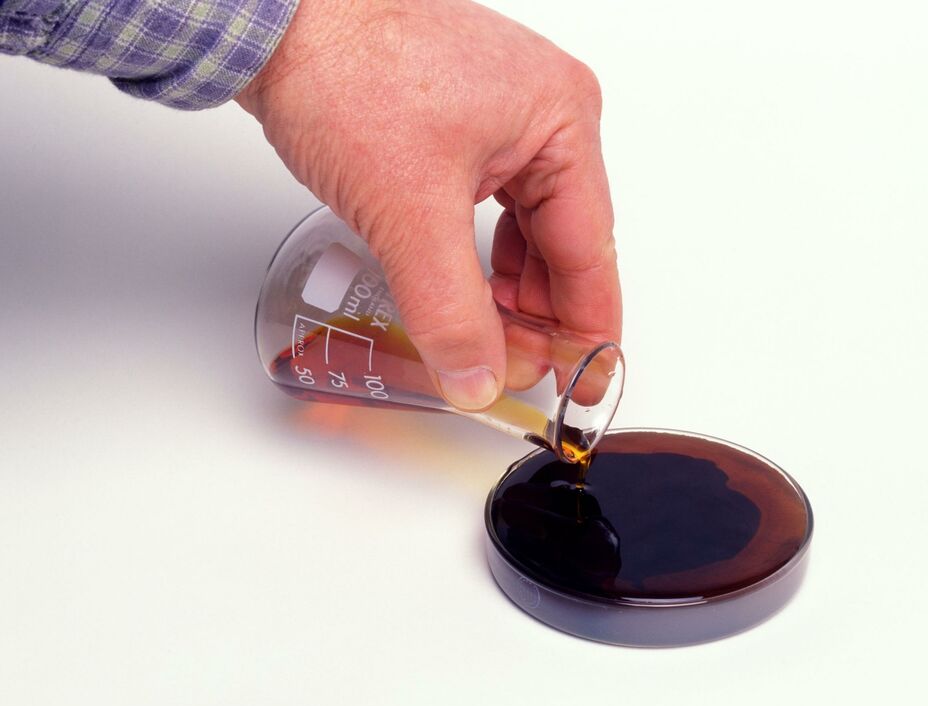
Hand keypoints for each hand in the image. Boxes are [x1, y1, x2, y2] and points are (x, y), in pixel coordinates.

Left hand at [236, 0, 621, 410]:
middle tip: (515, 372)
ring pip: (528, 232)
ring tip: (489, 343)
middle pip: (563, 245)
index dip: (586, 329)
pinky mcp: (460, 129)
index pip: (590, 252)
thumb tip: (478, 377)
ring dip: (510, 292)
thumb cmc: (345, 70)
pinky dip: (482, 259)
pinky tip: (466, 291)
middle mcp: (544, 118)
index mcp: (561, 123)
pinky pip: (492, 211)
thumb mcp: (409, 212)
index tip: (582, 384)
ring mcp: (502, 121)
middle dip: (540, 316)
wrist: (273, 20)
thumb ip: (450, 309)